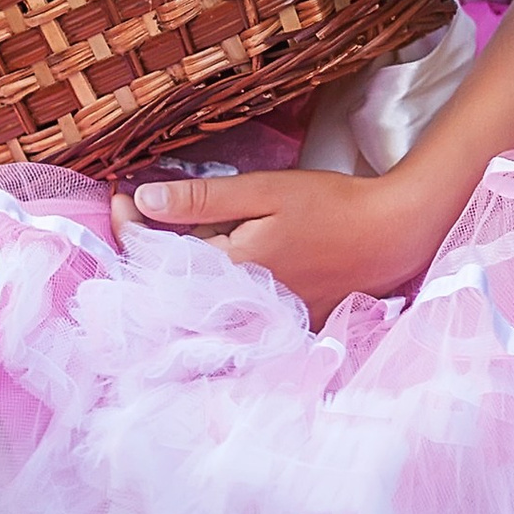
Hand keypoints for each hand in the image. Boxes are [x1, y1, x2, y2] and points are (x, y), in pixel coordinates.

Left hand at [115, 164, 457, 328]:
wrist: (393, 236)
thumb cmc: (333, 206)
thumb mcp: (265, 190)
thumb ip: (203, 200)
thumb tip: (144, 201)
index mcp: (231, 267)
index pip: (156, 253)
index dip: (130, 224)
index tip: (121, 195)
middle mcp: (239, 303)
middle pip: (171, 280)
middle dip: (149, 245)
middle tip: (139, 208)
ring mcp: (260, 318)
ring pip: (198, 294)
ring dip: (178, 265)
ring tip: (173, 230)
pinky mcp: (279, 322)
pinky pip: (229, 306)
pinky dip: (212, 283)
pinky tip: (217, 258)